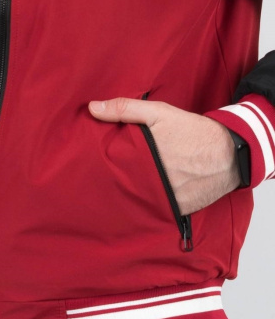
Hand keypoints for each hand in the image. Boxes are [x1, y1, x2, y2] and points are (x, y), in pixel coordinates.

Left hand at [88, 97, 241, 214]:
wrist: (228, 152)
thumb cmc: (191, 130)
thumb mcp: (157, 112)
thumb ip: (124, 109)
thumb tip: (92, 107)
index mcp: (142, 160)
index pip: (111, 171)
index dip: (101, 169)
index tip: (90, 168)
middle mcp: (153, 183)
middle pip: (123, 187)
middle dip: (115, 183)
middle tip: (103, 181)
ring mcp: (166, 199)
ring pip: (139, 201)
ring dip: (132, 195)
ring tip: (124, 189)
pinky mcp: (178, 209)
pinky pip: (158, 210)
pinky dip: (151, 204)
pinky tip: (146, 197)